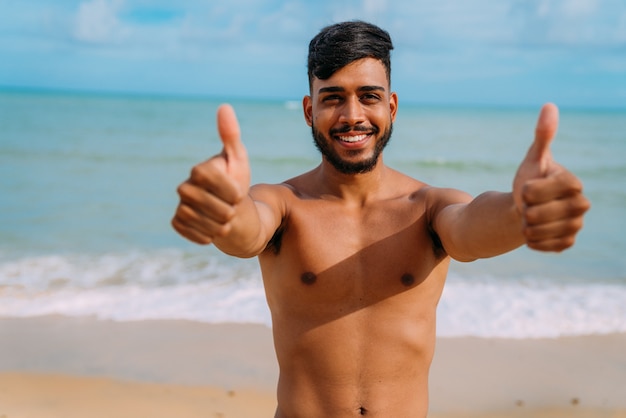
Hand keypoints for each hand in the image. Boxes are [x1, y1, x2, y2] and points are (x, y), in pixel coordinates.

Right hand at [172, 104, 250, 244]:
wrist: (233, 211)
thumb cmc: (237, 182)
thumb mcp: (239, 160)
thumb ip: (231, 136)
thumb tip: (224, 106)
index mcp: (200, 170)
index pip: (208, 178)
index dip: (229, 189)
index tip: (239, 193)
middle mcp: (185, 186)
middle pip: (206, 203)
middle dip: (227, 210)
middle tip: (233, 209)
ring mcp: (180, 204)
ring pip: (198, 219)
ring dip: (219, 225)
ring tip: (226, 220)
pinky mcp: (177, 221)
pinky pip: (187, 230)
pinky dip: (205, 235)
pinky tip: (214, 230)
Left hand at [513, 103, 589, 251]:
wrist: (525, 208)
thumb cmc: (530, 180)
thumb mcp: (533, 158)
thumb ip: (542, 136)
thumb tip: (549, 106)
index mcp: (573, 183)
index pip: (546, 189)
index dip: (530, 190)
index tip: (526, 188)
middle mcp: (581, 205)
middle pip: (538, 214)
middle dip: (525, 210)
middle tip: (528, 205)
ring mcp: (576, 225)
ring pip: (539, 231)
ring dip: (526, 226)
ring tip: (529, 218)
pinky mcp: (567, 243)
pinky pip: (544, 246)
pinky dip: (531, 241)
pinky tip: (531, 232)